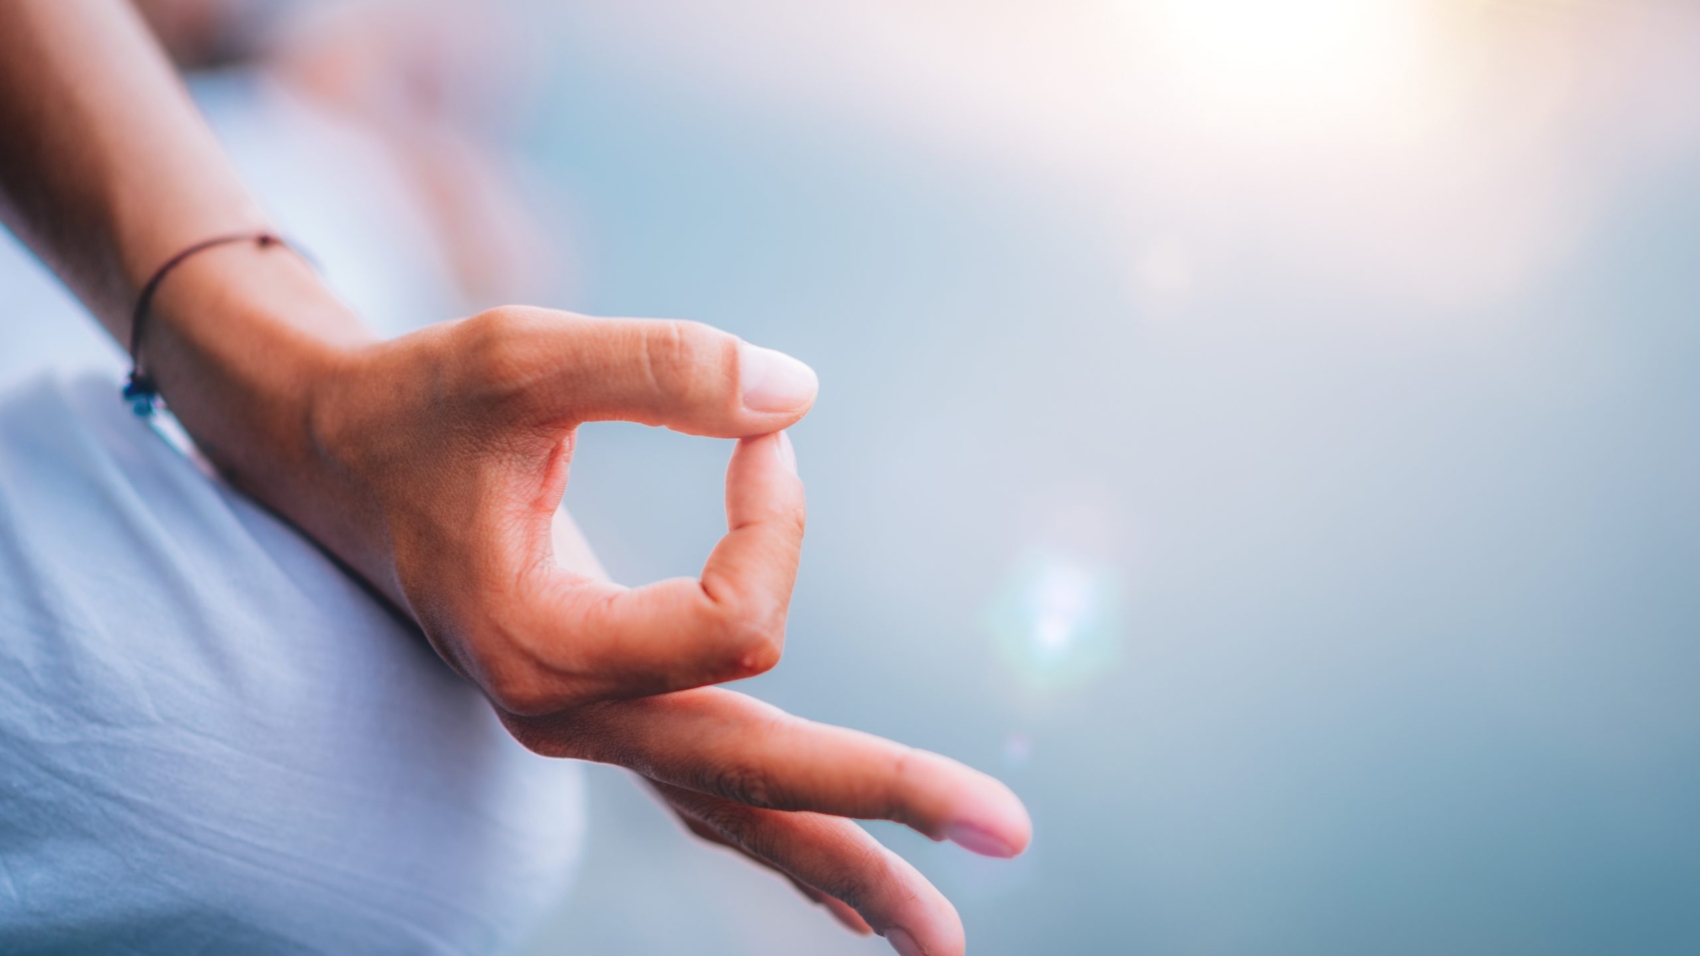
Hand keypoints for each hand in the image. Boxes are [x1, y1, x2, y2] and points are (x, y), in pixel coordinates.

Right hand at [308, 307, 1030, 953]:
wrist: (335, 457)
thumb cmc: (422, 402)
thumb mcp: (523, 356)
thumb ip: (660, 367)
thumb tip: (800, 395)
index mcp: (544, 648)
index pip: (734, 625)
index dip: (775, 519)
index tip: (758, 430)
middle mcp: (567, 715)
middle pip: (753, 782)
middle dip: (884, 805)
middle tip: (1012, 832)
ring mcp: (587, 731)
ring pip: (734, 818)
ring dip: (845, 870)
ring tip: (938, 942)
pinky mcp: (605, 715)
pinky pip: (709, 799)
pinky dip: (785, 838)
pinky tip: (852, 899)